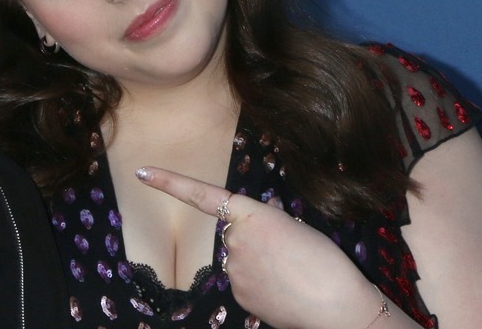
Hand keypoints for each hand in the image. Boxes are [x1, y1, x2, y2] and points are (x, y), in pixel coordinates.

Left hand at [136, 166, 388, 328]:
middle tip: (288, 254)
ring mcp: (233, 270)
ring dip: (258, 264)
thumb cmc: (326, 263)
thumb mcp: (297, 227)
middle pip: (233, 234)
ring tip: (291, 274)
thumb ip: (267, 222)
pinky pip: (244, 282)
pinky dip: (260, 284)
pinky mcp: (238, 295)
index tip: (143, 172)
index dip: (170, 182)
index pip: (202, 195)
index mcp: (251, 215)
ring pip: (239, 260)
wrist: (337, 308)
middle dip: (252, 241)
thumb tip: (255, 226)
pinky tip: (284, 290)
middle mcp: (234, 240)